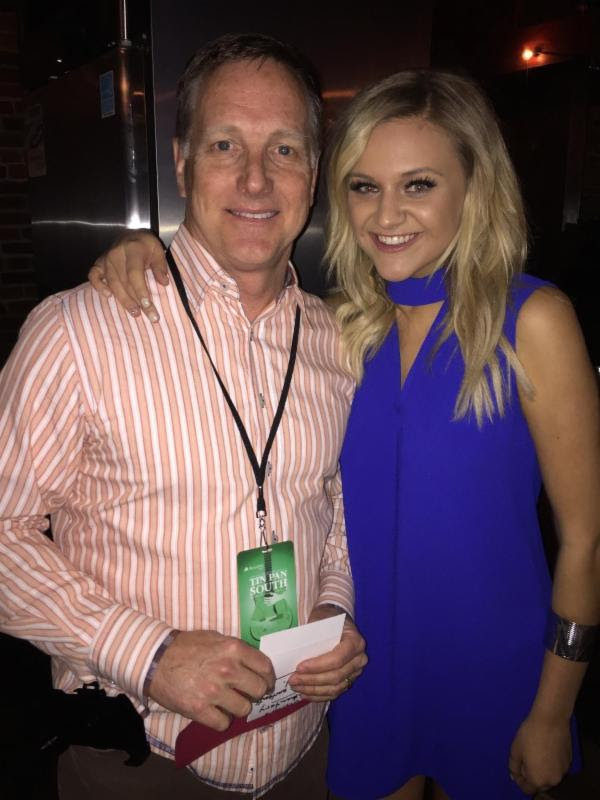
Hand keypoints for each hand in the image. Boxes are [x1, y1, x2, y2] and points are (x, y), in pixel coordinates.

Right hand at [88, 229, 168, 321]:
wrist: (131, 235)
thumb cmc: (146, 246)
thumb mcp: (157, 250)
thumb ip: (160, 266)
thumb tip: (164, 283)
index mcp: (133, 249)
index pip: (135, 273)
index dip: (140, 290)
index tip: (148, 305)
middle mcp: (116, 254)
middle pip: (124, 281)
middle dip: (136, 300)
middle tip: (148, 315)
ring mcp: (106, 259)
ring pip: (112, 283)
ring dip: (123, 299)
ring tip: (134, 312)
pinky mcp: (99, 263)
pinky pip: (93, 276)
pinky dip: (99, 286)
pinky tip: (108, 296)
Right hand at [148, 629, 274, 730]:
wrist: (156, 659)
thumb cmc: (187, 646)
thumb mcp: (215, 637)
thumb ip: (236, 650)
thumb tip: (253, 663)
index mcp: (234, 649)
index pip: (266, 668)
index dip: (268, 677)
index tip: (265, 682)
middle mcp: (228, 670)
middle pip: (259, 690)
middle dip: (254, 693)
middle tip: (245, 693)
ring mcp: (214, 691)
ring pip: (244, 709)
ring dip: (238, 707)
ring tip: (228, 702)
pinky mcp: (200, 710)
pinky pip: (224, 724)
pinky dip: (221, 720)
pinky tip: (214, 712)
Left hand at [287, 604, 366, 700]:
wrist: (336, 619)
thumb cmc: (327, 619)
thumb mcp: (320, 621)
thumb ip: (313, 638)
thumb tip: (294, 654)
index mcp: (355, 642)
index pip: (337, 659)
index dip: (318, 666)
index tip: (299, 667)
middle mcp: (359, 659)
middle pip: (336, 676)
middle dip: (312, 680)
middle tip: (293, 679)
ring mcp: (356, 672)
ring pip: (335, 687)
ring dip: (313, 689)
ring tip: (295, 686)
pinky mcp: (349, 680)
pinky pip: (334, 692)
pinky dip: (318, 695)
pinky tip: (304, 693)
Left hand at [509, 712, 571, 794]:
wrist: (551, 720)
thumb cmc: (530, 735)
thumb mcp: (515, 750)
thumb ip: (514, 766)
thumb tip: (514, 775)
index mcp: (538, 780)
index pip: (527, 789)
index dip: (519, 779)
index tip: (517, 766)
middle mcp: (552, 780)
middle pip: (539, 784)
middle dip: (531, 775)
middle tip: (525, 758)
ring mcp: (563, 771)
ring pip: (549, 776)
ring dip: (542, 770)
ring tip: (535, 753)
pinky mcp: (569, 761)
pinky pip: (557, 767)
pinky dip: (551, 763)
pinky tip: (546, 749)